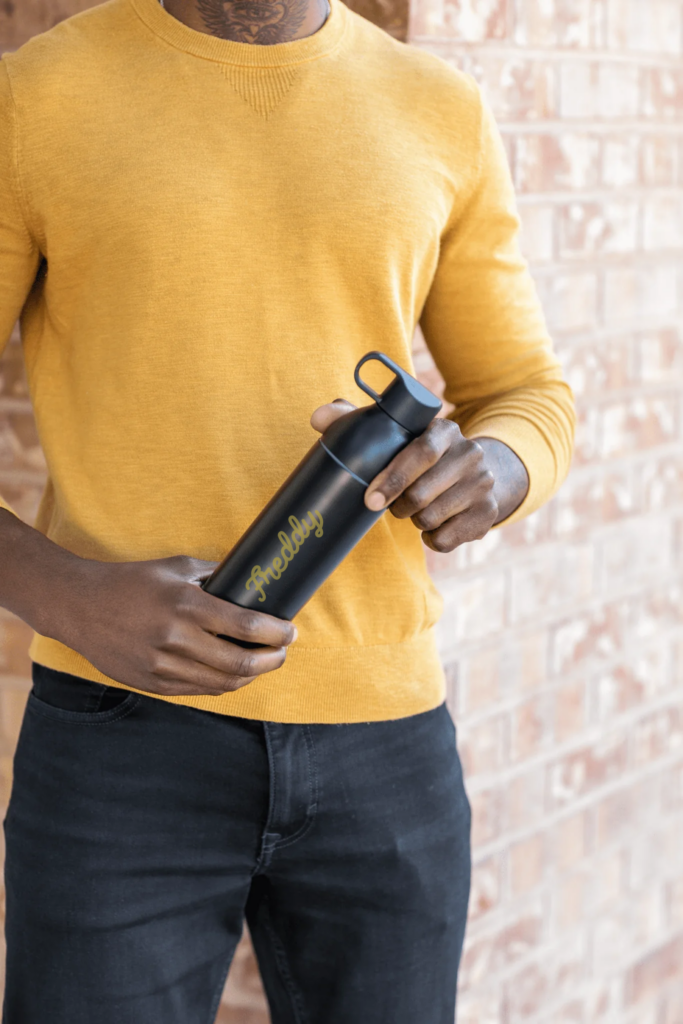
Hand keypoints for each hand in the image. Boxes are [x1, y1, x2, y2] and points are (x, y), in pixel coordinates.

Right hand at [0, 511, 294, 697]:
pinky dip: (222, 684)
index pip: (246, 626)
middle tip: (282, 651)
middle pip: (240, 663)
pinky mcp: (151, 683)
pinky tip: (232, 673)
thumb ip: (213, 576)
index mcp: (185, 605)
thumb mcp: (175, 568)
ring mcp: (161, 665)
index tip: (290, 632)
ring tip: (262, 663)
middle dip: (271, 660)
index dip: (277, 633)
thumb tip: (248, 582)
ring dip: (250, 676)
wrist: (80, 606)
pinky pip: (198, 690)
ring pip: (222, 683)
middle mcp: (175, 638)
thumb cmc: (131, 582)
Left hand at [311, 400, 528, 552]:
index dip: (393, 478)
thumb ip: (356, 421)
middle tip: (394, 504)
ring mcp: (483, 485)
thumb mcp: (397, 433)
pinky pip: (444, 540)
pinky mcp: (488, 515)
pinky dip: (431, 538)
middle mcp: (471, 454)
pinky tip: (435, 523)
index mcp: (445, 430)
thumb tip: (317, 418)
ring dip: (415, 521)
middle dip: (399, 506)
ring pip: (431, 519)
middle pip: (422, 493)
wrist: (477, 475)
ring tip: (417, 508)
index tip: (371, 499)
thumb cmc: (421, 454)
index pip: (420, 452)